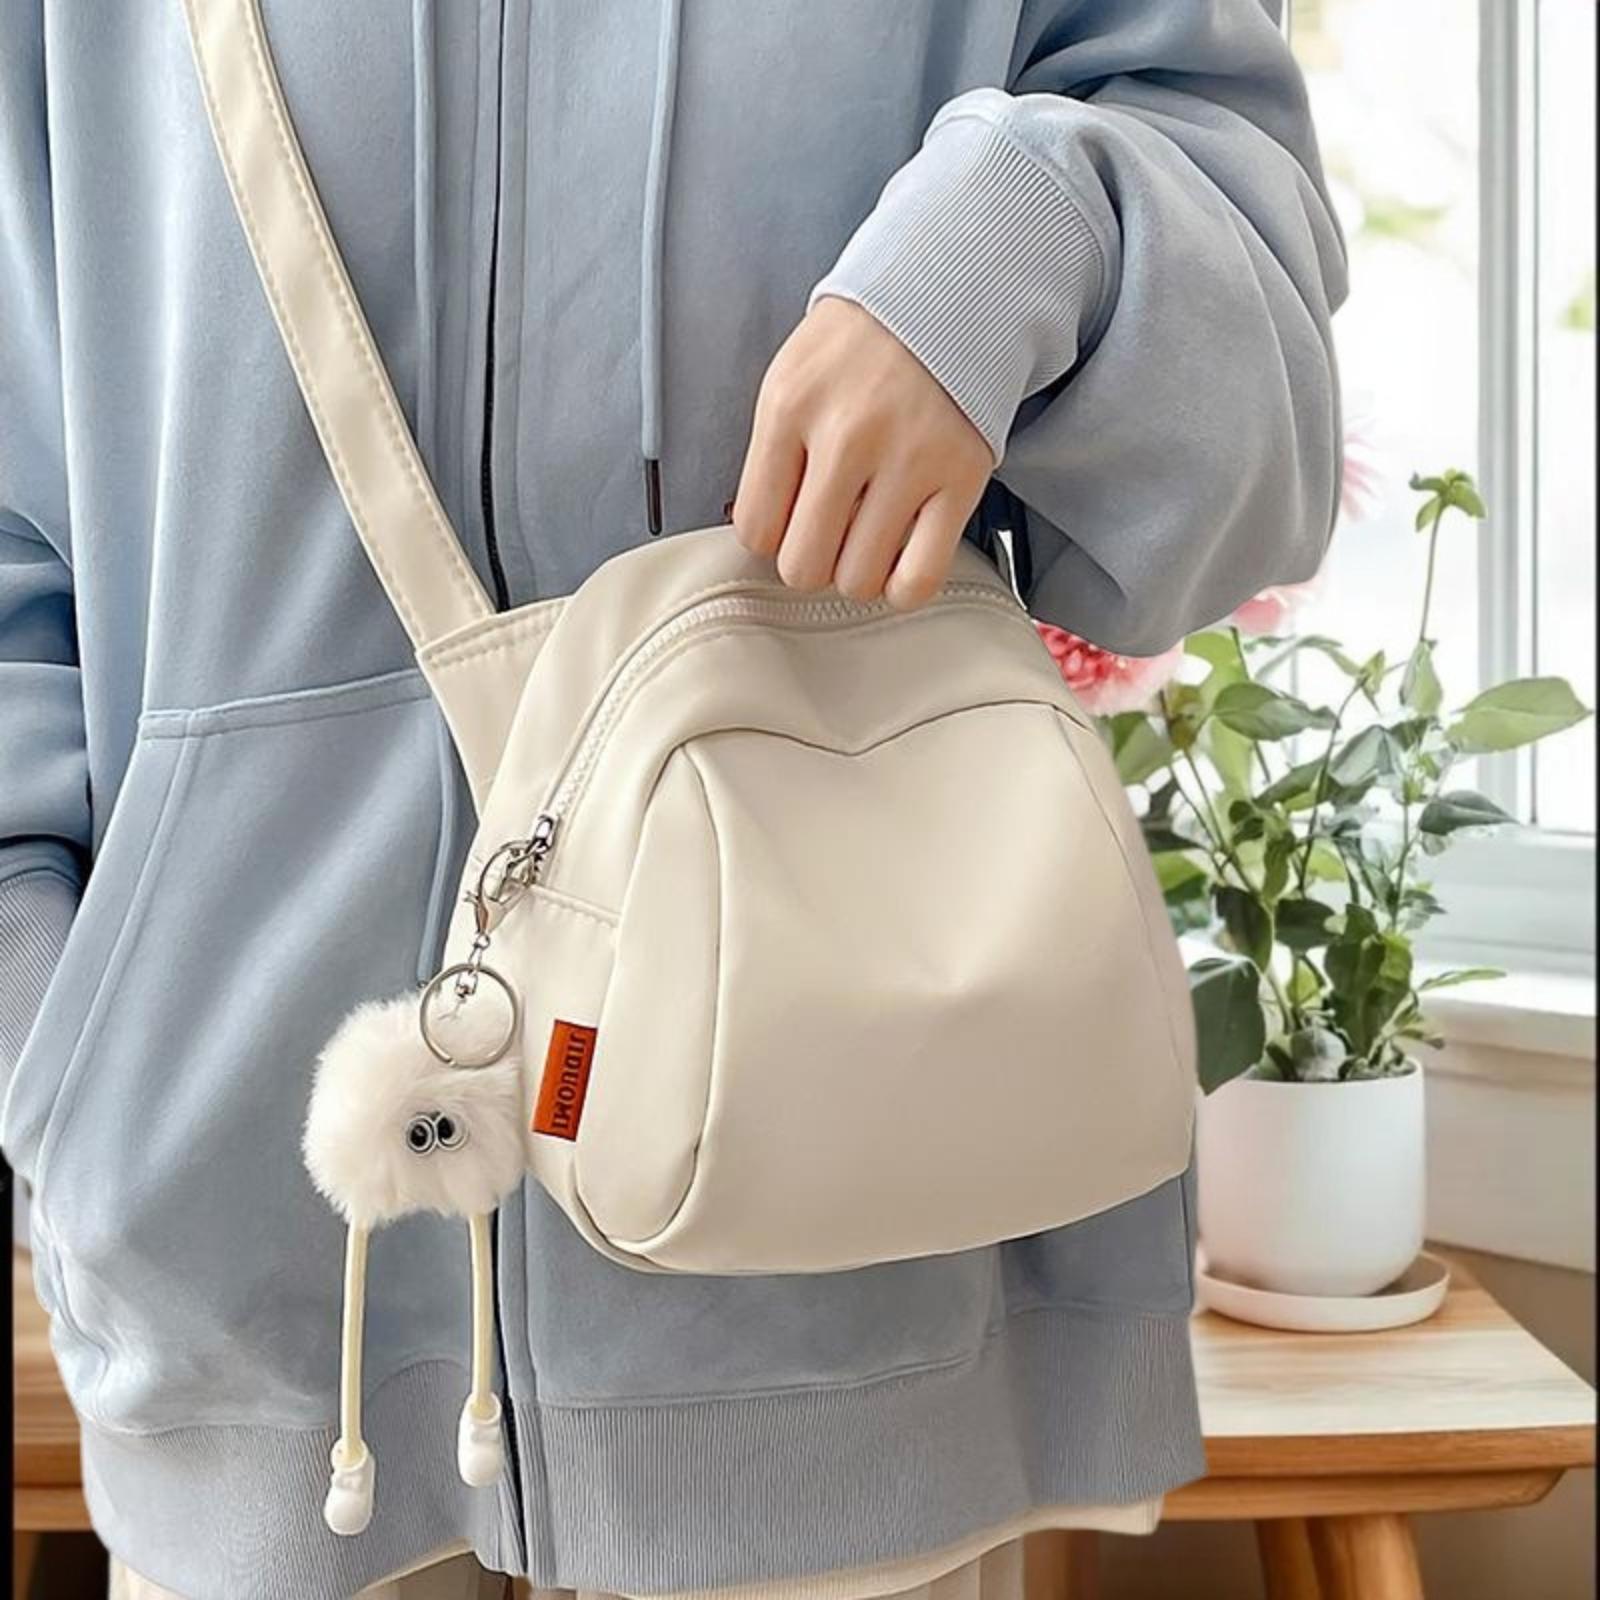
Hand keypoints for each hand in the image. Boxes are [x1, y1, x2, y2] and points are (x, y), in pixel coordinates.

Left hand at [732, 296, 992, 609]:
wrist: (944, 294)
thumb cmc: (858, 347)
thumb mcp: (790, 380)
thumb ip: (769, 456)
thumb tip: (762, 537)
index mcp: (790, 407)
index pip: (756, 528)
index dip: (770, 537)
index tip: (788, 520)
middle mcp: (847, 435)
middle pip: (804, 564)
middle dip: (810, 561)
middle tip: (827, 534)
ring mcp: (909, 459)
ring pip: (858, 579)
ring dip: (856, 572)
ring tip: (864, 537)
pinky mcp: (961, 478)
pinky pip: (919, 576)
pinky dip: (902, 585)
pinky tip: (898, 561)